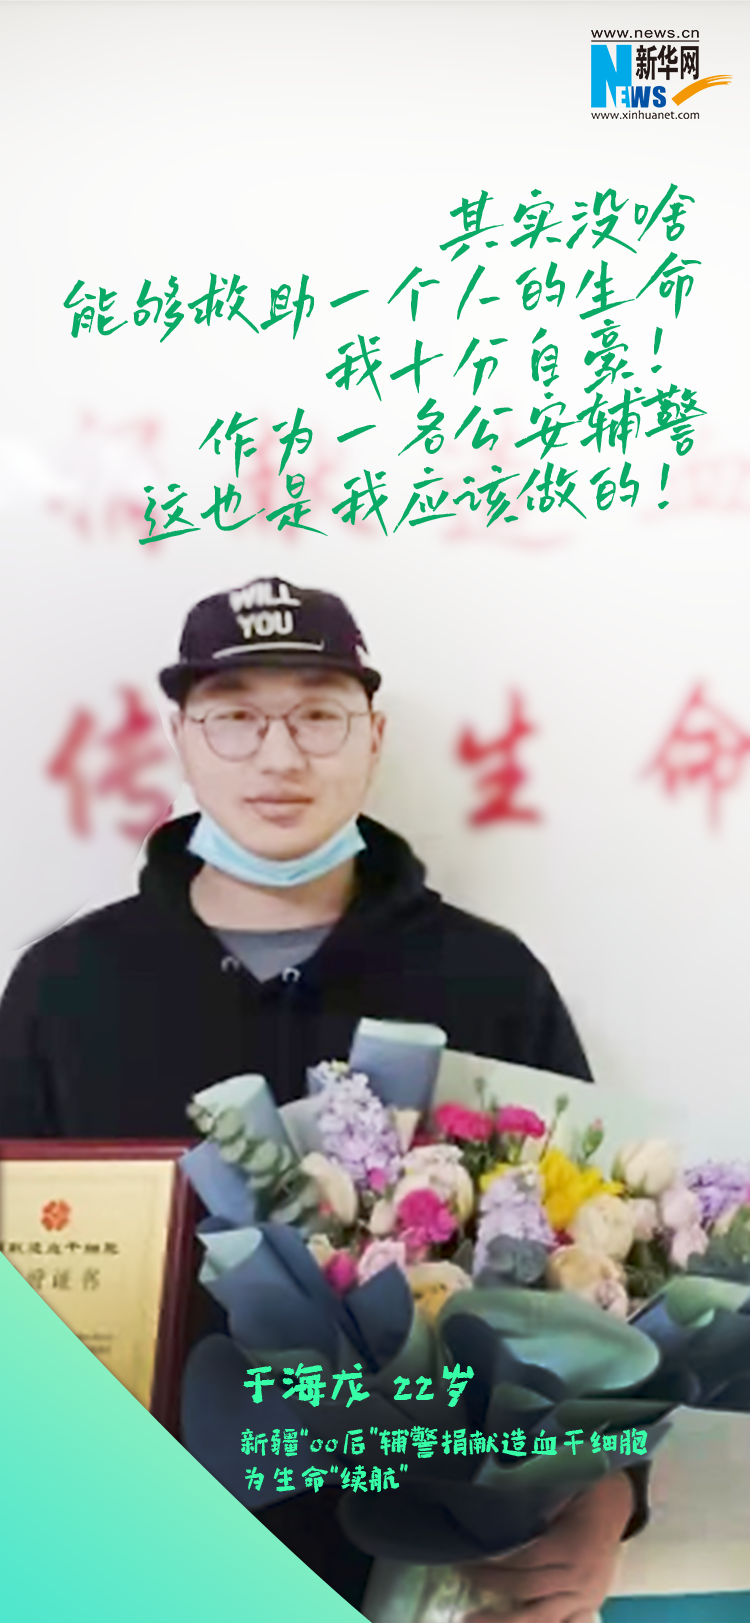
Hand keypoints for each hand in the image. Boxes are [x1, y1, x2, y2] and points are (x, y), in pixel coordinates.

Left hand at [460, 1470, 634, 1621]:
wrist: (618, 1501)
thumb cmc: (582, 1486)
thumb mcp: (560, 1485)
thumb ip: (529, 1501)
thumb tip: (488, 1505)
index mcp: (573, 1546)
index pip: (526, 1560)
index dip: (494, 1562)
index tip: (466, 1556)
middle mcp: (580, 1577)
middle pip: (527, 1589)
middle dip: (491, 1584)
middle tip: (461, 1574)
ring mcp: (586, 1596)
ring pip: (541, 1618)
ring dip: (504, 1621)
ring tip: (471, 1621)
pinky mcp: (588, 1606)